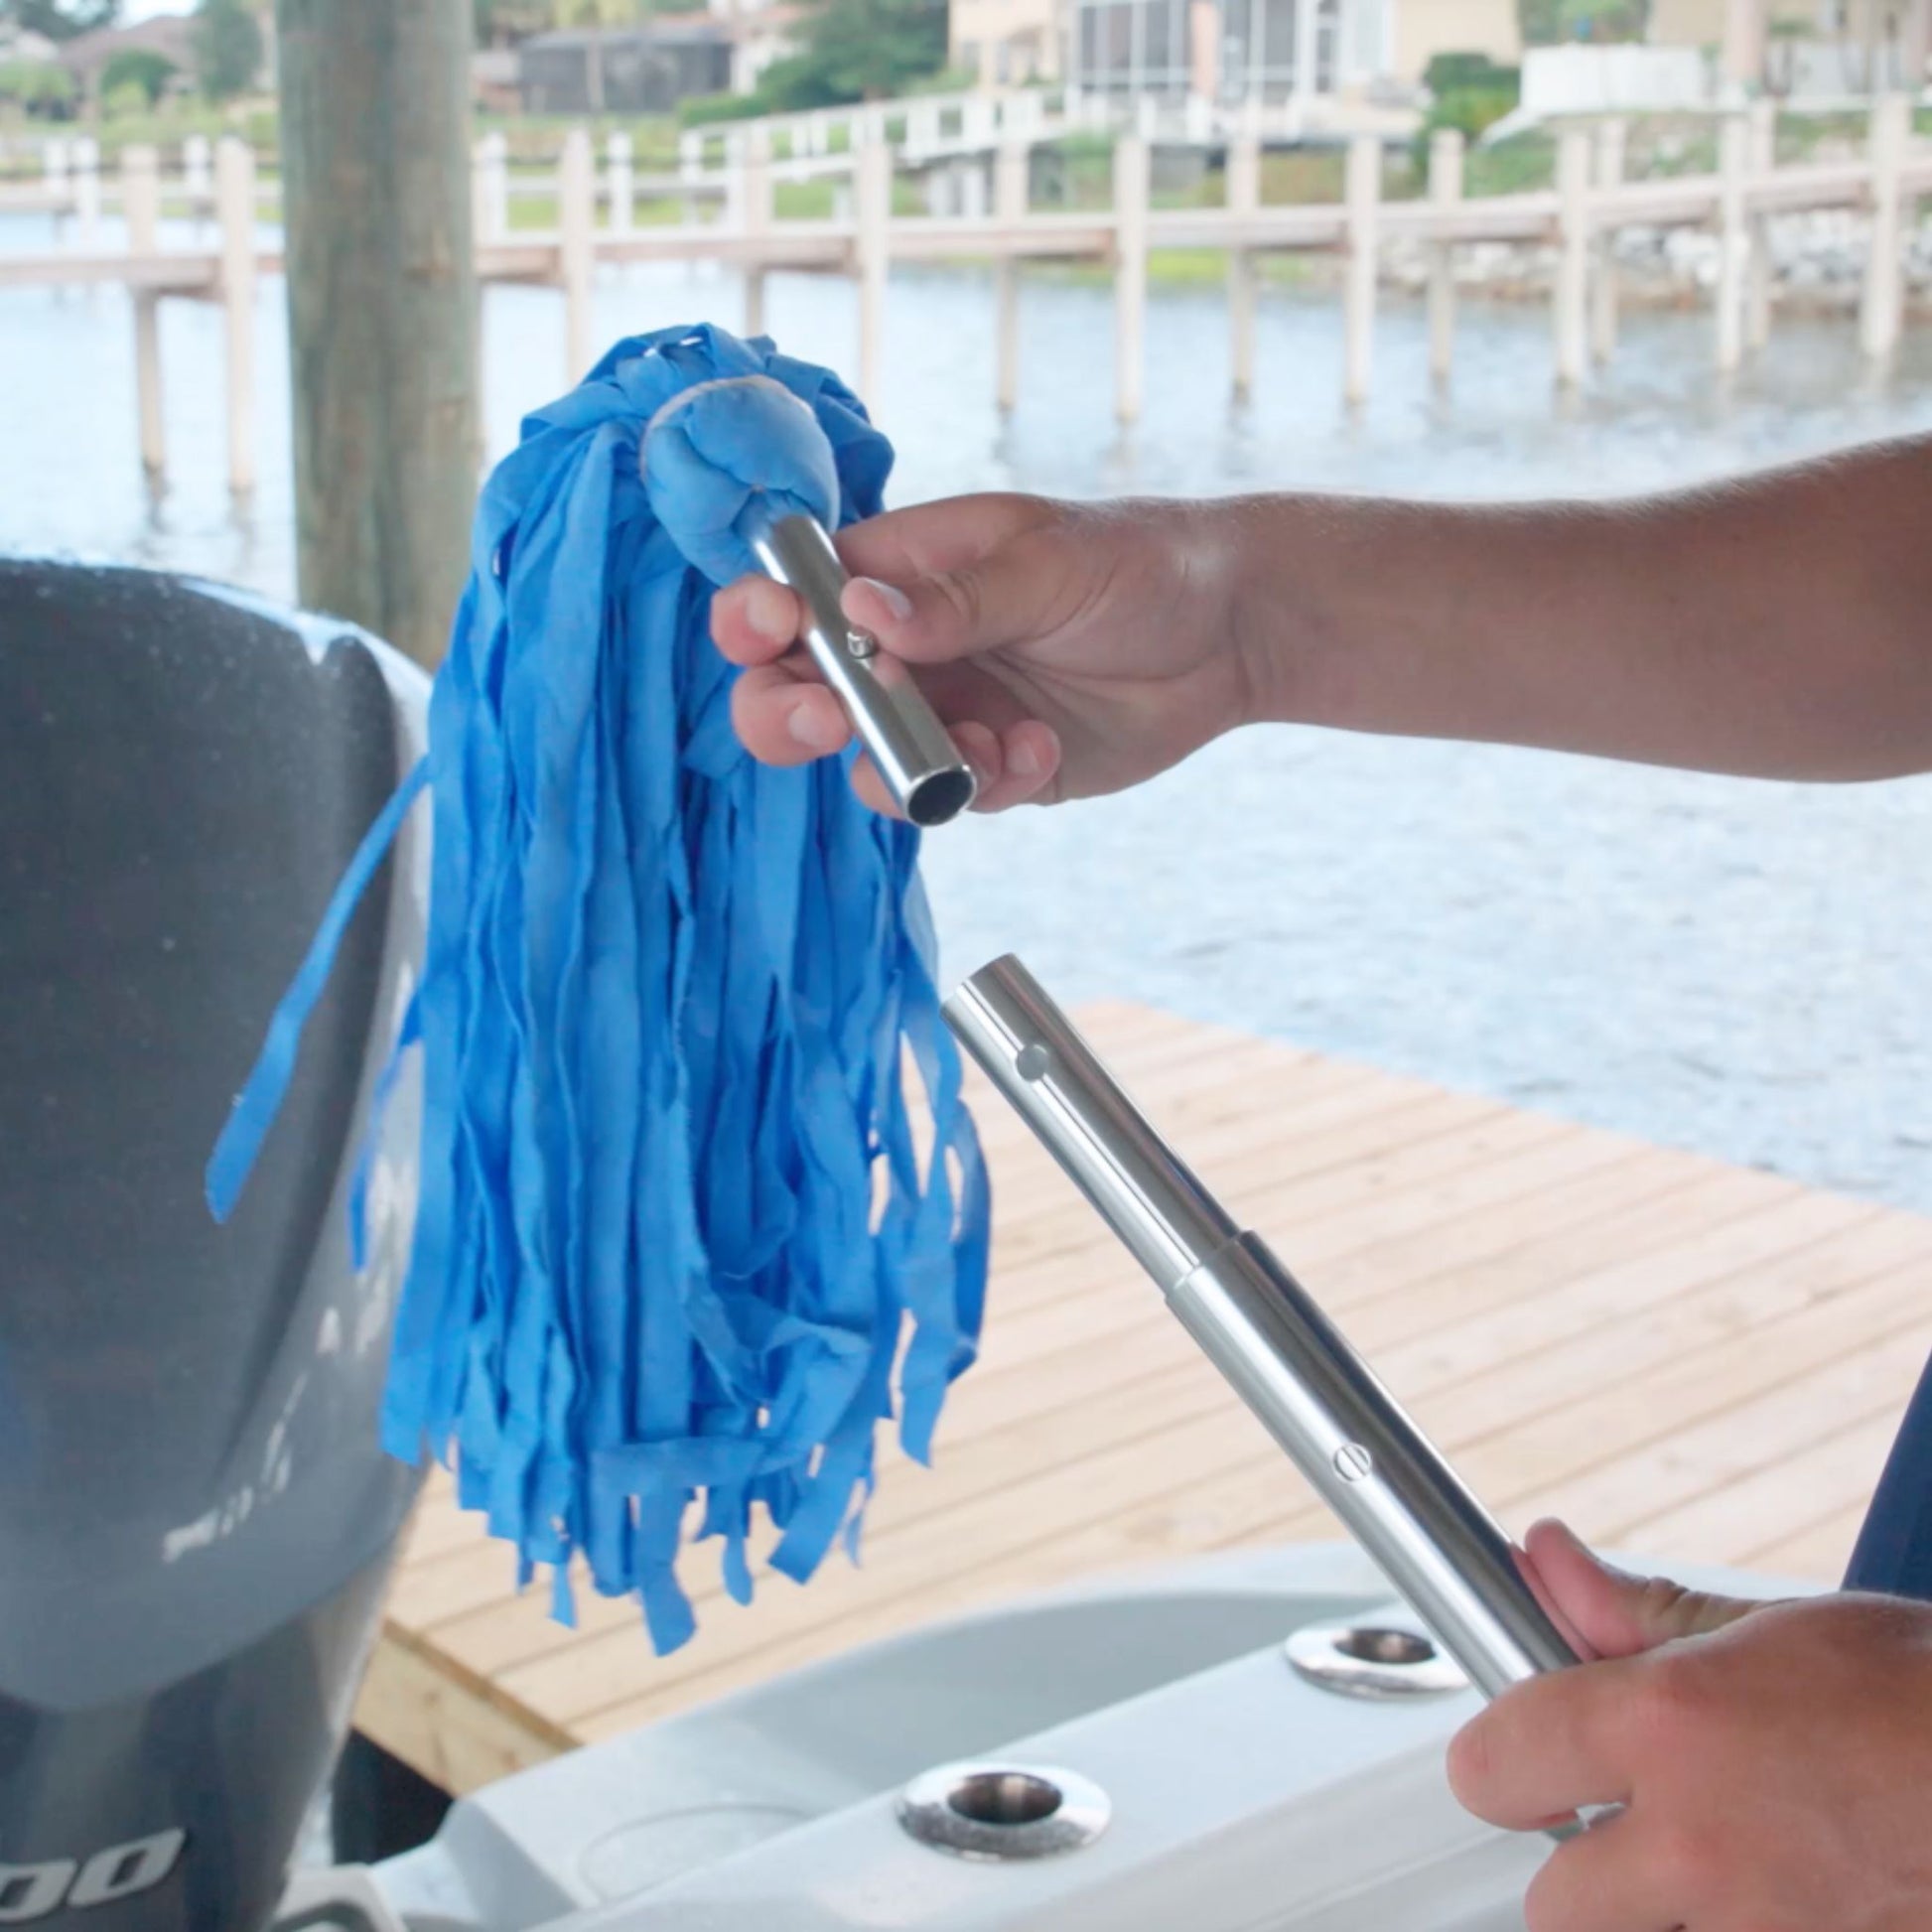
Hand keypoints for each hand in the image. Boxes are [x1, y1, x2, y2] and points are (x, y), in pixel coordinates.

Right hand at [709, 494, 1257, 814]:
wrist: (1234, 634)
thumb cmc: (1141, 563)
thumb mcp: (1050, 563)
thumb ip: (959, 599)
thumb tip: (860, 613)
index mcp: (901, 570)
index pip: (796, 593)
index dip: (760, 616)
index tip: (773, 631)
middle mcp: (905, 647)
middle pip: (795, 693)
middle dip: (789, 717)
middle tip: (830, 724)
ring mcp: (943, 712)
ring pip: (865, 763)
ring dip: (907, 765)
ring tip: (986, 744)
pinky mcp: (989, 768)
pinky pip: (946, 799)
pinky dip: (985, 787)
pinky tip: (1042, 748)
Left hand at [1447, 1520, 1931, 1930]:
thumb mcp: (1778, 1627)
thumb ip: (1638, 1615)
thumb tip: (1546, 1564)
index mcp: (1673, 1727)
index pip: (1492, 1764)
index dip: (1503, 1761)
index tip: (1524, 1760)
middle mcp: (1704, 1843)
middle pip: (1553, 1907)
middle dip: (1584, 1873)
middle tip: (1637, 1831)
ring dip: (1673, 1922)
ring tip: (1740, 1864)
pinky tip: (1795, 1892)